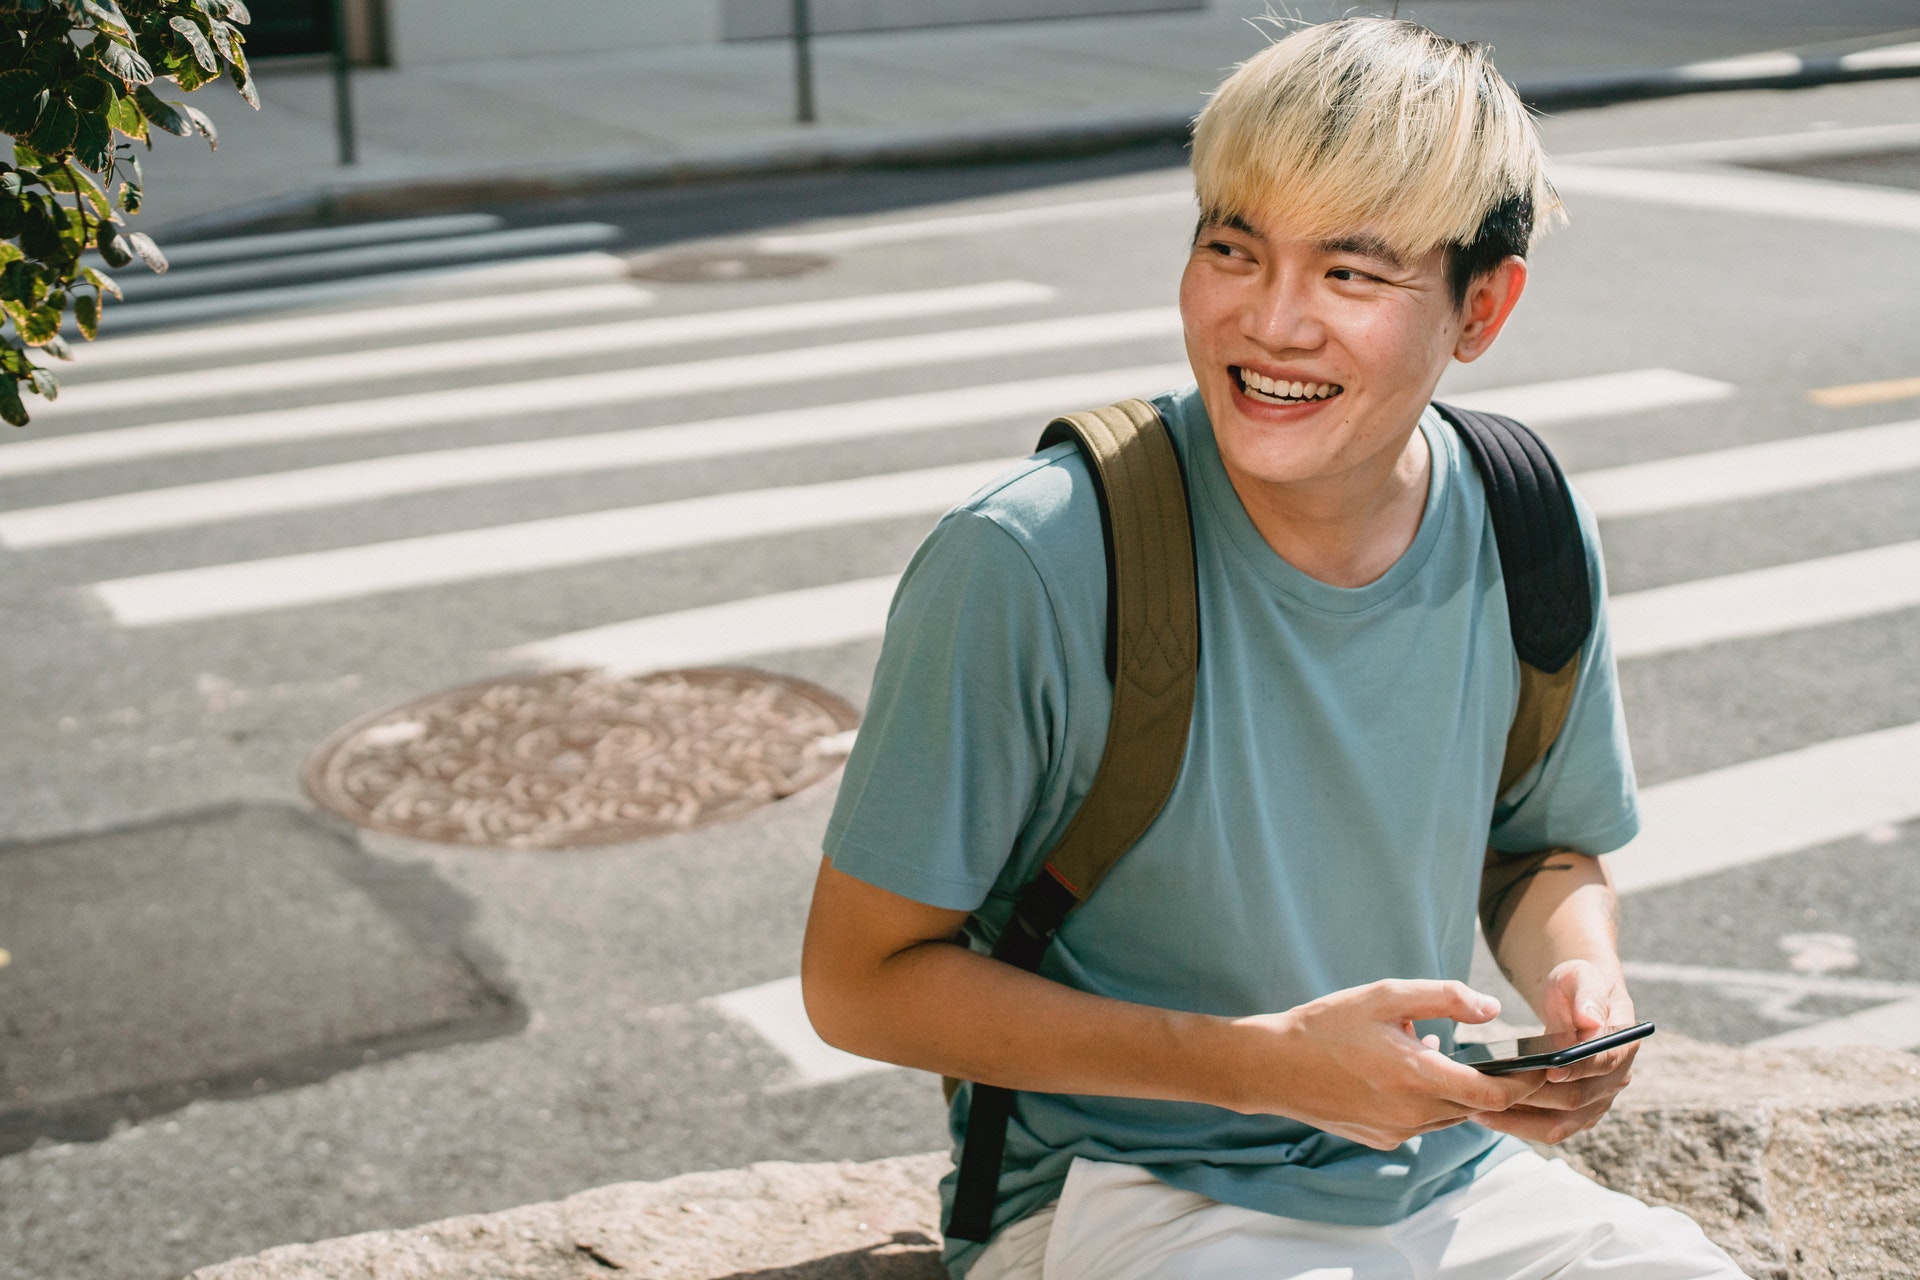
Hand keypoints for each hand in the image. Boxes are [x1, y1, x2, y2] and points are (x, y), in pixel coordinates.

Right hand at [1222, 980, 1544, 1150]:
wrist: (1271, 1066)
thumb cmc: (1326, 1025)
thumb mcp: (1385, 995)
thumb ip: (1444, 998)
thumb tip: (1490, 1009)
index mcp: (1418, 1078)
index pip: (1495, 1094)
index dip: (1524, 1082)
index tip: (1538, 1066)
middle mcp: (1413, 1113)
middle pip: (1476, 1106)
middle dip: (1492, 1084)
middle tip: (1497, 1056)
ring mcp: (1397, 1132)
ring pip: (1449, 1115)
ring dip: (1455, 1090)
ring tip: (1431, 1054)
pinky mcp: (1382, 1140)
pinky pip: (1421, 1123)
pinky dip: (1426, 1101)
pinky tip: (1402, 1072)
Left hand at [1471, 959, 1637, 1143]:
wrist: (1577, 1001)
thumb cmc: (1578, 986)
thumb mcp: (1583, 977)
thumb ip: (1589, 996)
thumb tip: (1591, 1021)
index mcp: (1621, 1046)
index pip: (1602, 1064)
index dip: (1577, 1069)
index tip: (1548, 1071)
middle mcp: (1614, 1080)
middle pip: (1576, 1100)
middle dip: (1535, 1098)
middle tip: (1495, 1092)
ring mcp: (1595, 1101)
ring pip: (1560, 1124)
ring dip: (1520, 1122)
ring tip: (1478, 1112)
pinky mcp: (1576, 1113)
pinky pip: (1548, 1127)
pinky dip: (1518, 1126)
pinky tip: (1485, 1116)